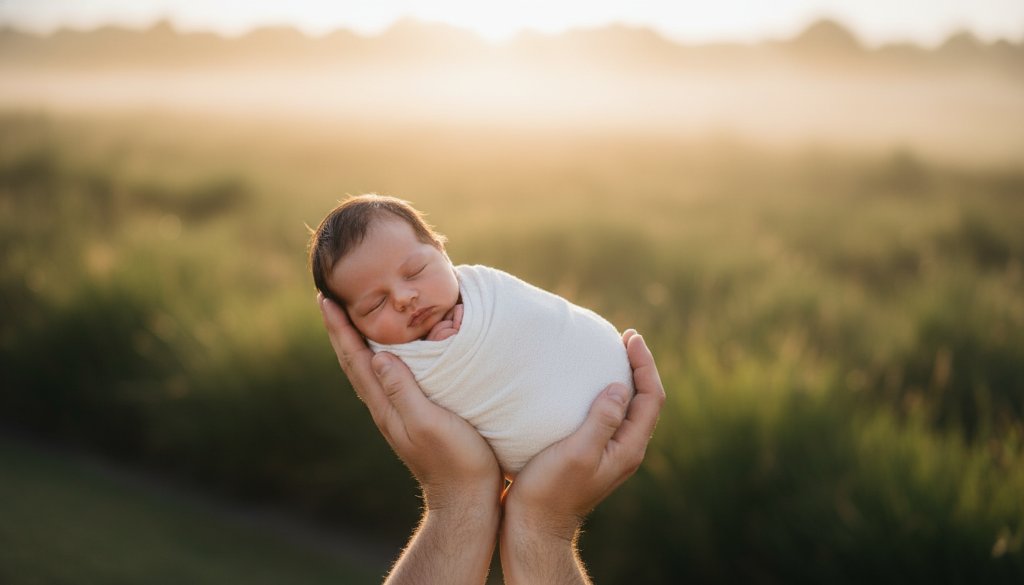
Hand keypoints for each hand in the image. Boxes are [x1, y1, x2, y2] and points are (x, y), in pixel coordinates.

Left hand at [318, 294, 499, 508]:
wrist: (467, 499)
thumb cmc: (456, 461)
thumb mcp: (430, 423)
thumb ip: (403, 391)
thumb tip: (377, 356)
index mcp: (385, 405)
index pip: (355, 358)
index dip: (340, 328)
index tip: (326, 297)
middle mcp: (385, 407)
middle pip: (355, 360)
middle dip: (341, 328)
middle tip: (331, 297)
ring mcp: (398, 413)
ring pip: (369, 368)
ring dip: (358, 339)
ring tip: (353, 316)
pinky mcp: (414, 416)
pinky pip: (388, 377)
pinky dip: (381, 354)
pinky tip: (390, 350)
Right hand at [500, 330, 664, 583]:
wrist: (533, 528)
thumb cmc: (550, 491)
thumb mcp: (578, 452)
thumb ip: (602, 420)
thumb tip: (621, 387)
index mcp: (629, 447)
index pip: (651, 397)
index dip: (645, 364)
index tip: (630, 337)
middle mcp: (625, 450)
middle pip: (645, 400)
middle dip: (639, 366)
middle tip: (624, 337)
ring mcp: (610, 454)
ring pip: (628, 408)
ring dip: (623, 378)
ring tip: (608, 353)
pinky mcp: (592, 455)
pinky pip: (609, 416)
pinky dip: (605, 393)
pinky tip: (583, 385)